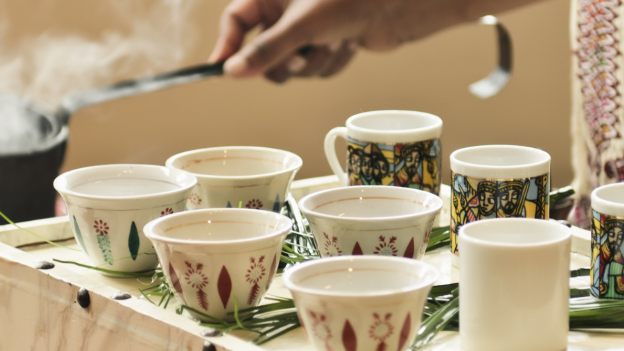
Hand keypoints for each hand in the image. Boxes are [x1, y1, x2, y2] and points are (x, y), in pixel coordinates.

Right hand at [208, 0, 483, 82]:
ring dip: (315, 62)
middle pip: (261, 54)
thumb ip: (266, 50)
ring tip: (337, 40)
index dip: (228, 45)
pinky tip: (350, 43)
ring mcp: (307, 30)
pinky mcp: (327, 45)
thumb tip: (231, 72)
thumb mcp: (304, 25)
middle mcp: (286, 12)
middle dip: (286, 62)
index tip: (222, 69)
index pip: (235, 20)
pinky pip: (316, 70)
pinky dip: (333, 63)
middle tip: (299, 58)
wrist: (401, 5)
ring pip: (292, 68)